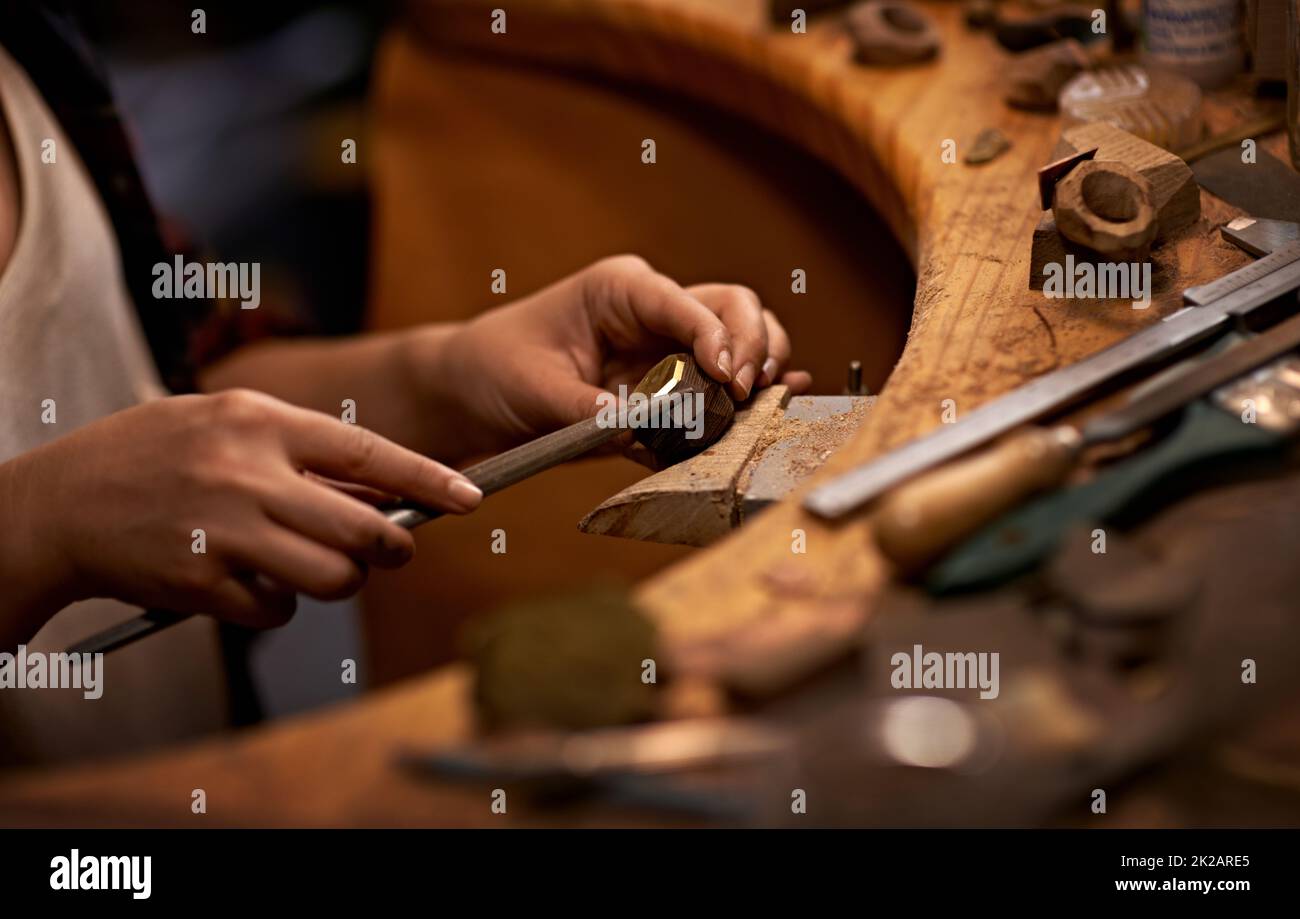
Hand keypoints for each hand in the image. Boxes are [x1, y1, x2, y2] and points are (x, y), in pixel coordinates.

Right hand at [0, 390, 482, 642]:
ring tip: (309, 566)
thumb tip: (380, 494)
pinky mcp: (202, 583)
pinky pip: (277, 610)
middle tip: (393, 550)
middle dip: (393, 548)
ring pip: (332, 578)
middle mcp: (247, 475)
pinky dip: (277, 605)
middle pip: (364, 530)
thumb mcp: (223, 421)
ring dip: (339, 582)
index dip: (429, 480)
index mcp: (259, 422)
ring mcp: (225, 532)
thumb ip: (300, 450)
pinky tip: (247, 582)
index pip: (369, 454)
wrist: (56, 505)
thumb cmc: (149, 455)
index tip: (471, 497)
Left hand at [413, 255, 811, 457]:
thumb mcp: (534, 389)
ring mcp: (666, 349)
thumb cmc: (495, 369)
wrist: (472, 393)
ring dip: (759, 366)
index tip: (727, 377)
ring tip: (762, 400)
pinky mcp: (668, 388)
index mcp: (621, 291)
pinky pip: (720, 388)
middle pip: (733, 308)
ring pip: (740, 340)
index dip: (718, 336)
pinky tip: (782, 401)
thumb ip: (587, 410)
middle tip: (746, 391)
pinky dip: (751, 395)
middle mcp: (654, 313)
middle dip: (752, 345)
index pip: (687, 303)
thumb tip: (637, 428)